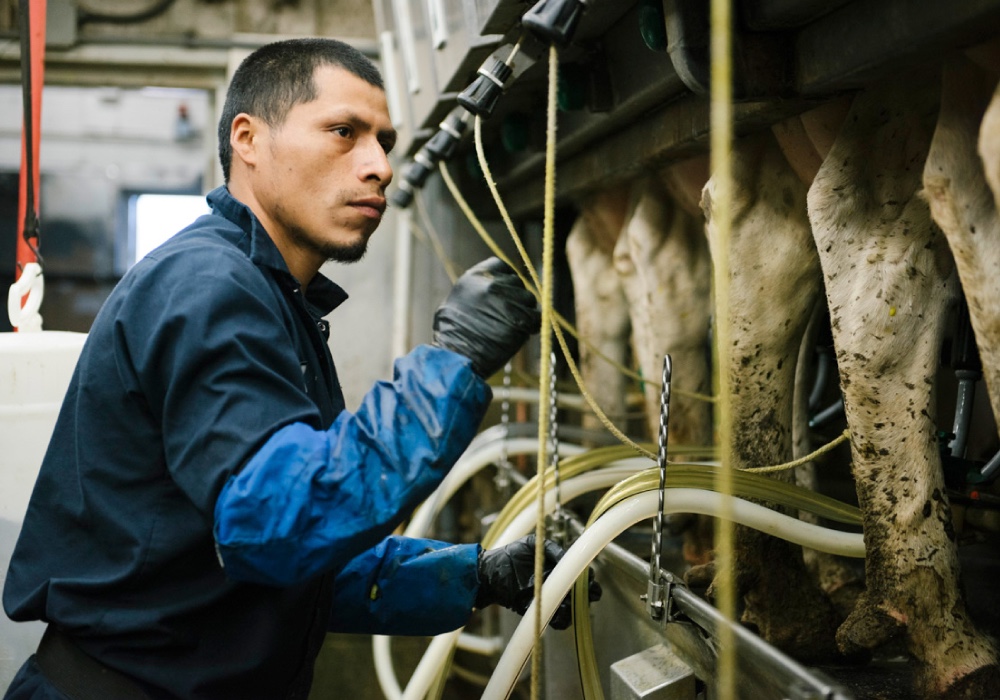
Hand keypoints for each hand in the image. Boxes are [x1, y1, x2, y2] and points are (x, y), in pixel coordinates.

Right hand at [432, 257, 540, 377]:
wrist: (456, 356)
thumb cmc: (452, 333)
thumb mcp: (457, 300)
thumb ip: (477, 289)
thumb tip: (493, 288)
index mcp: (475, 277)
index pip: (501, 266)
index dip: (506, 278)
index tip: (506, 291)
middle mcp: (492, 285)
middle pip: (517, 282)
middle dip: (516, 297)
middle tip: (509, 313)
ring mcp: (507, 301)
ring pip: (529, 299)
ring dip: (525, 311)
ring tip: (513, 324)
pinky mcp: (519, 319)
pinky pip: (536, 317)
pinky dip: (533, 325)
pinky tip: (524, 332)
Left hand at [474, 534, 601, 629]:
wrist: (489, 575)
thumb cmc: (508, 556)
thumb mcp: (530, 545)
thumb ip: (551, 549)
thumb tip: (568, 558)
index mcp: (557, 566)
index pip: (580, 573)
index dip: (587, 577)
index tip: (587, 578)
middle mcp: (556, 583)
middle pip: (582, 593)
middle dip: (588, 595)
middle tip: (585, 593)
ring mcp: (548, 598)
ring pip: (571, 609)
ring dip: (574, 608)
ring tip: (567, 604)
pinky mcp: (539, 611)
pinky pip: (556, 621)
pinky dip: (561, 620)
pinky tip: (558, 613)